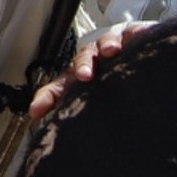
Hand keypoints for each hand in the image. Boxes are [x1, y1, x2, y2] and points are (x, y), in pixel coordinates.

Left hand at [28, 21, 150, 119]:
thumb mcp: (94, 102)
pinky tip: (140, 37)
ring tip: (111, 50)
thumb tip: (57, 143)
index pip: (60, 86)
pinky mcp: (133, 36)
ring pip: (105, 42)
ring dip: (106, 44)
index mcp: (78, 78)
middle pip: (82, 59)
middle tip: (85, 76)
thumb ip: (78, 116)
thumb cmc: (111, 82)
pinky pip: (134, 33)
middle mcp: (93, 59)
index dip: (48, 96)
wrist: (136, 59)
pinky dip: (136, 34)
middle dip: (82, 66)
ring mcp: (113, 45)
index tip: (36, 111)